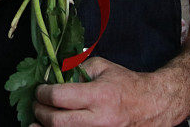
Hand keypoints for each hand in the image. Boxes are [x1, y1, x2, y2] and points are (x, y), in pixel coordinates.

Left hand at [31, 57, 175, 126]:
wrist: (152, 106)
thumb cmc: (126, 84)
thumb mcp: (102, 67)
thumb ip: (76, 69)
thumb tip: (53, 78)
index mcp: (100, 95)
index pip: (60, 97)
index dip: (43, 93)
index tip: (40, 90)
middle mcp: (100, 119)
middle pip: (57, 121)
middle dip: (40, 112)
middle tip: (37, 104)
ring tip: (38, 121)